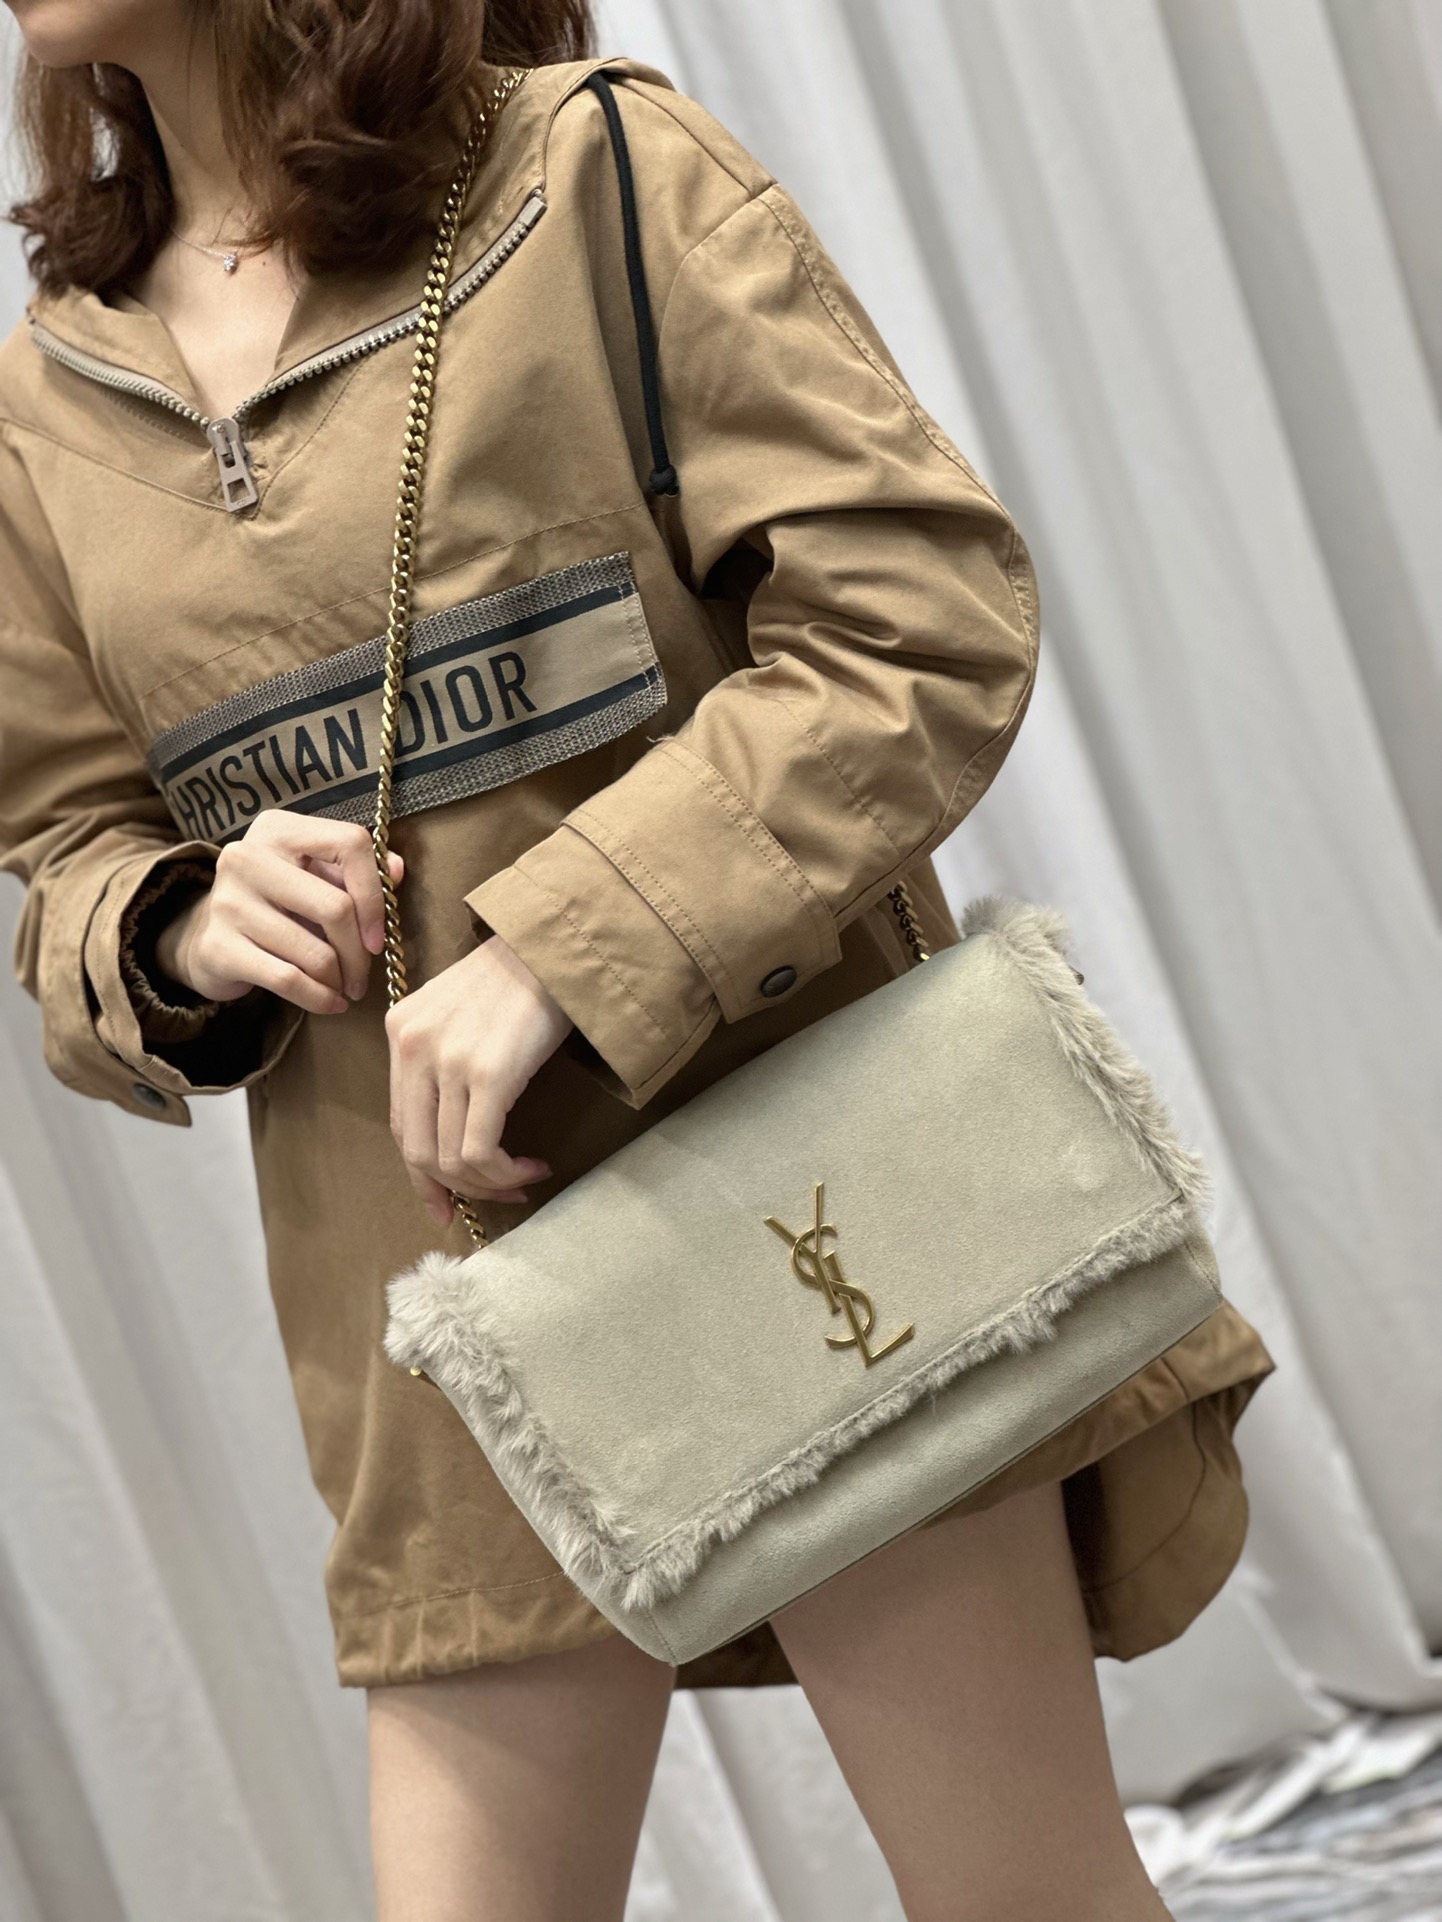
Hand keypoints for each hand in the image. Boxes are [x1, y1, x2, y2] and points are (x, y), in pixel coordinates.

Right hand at [154, 813, 402, 1015]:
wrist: (209, 939)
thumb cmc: (277, 905)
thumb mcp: (315, 877)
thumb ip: (357, 871)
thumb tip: (396, 870)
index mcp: (278, 829)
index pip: (350, 844)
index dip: (375, 893)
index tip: (378, 934)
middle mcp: (247, 856)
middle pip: (336, 907)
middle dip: (360, 953)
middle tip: (363, 975)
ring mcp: (228, 901)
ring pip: (315, 952)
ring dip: (340, 980)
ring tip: (344, 988)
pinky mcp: (218, 946)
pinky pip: (288, 979)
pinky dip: (319, 998)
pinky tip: (330, 1003)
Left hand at [385, 935, 571, 1224]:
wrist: (554, 945)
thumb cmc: (518, 977)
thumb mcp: (458, 1010)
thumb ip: (440, 1057)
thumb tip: (453, 1127)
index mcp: (400, 1030)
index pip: (399, 1121)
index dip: (421, 1172)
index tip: (445, 1199)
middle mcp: (413, 1046)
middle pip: (416, 1149)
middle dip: (452, 1188)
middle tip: (493, 1198)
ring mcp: (448, 1060)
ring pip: (448, 1158)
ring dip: (488, 1183)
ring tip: (521, 1179)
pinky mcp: (488, 1073)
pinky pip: (479, 1151)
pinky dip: (503, 1173)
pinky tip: (531, 1166)